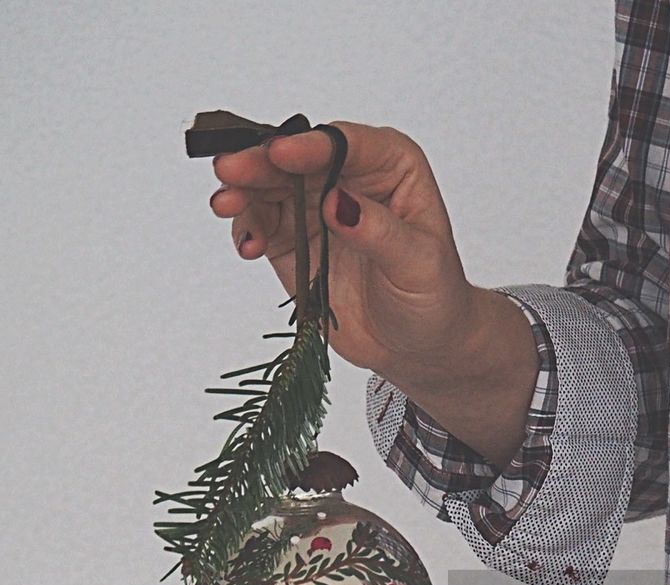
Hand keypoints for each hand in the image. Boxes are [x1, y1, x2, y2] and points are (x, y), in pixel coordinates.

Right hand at [208, 121, 478, 384]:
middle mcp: (347, 175)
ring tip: (226, 206)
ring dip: (243, 193)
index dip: (310, 146)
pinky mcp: (292, 239)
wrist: (419, 345)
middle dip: (260, 163)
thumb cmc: (433, 297)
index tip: (282, 154)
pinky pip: (260, 223)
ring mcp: (314, 205)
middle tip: (230, 171)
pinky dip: (247, 228)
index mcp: (390, 164)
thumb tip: (336, 203)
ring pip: (269, 186)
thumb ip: (379, 231)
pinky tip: (247, 244)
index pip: (343, 144)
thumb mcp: (419, 264)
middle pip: (295, 158)